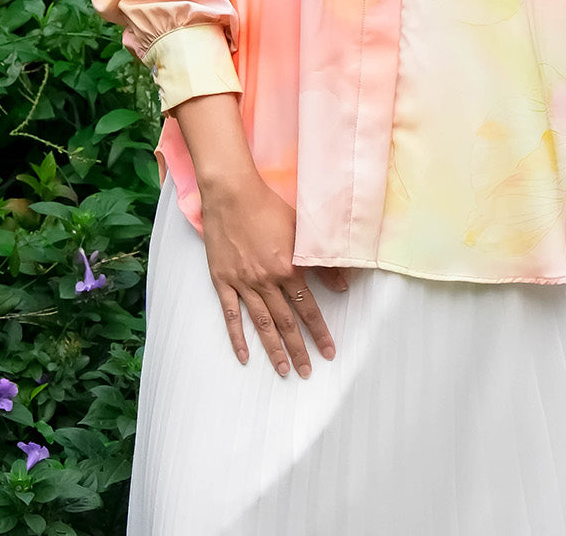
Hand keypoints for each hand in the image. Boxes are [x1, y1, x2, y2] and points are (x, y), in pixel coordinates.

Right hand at [200, 172, 349, 379]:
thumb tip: (343, 284)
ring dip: (273, 349)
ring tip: (284, 371)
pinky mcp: (222, 280)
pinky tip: (244, 356)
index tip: (329, 351)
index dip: (320, 332)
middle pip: (286, 322)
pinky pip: (230, 314)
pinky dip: (237, 336)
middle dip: (299, 349)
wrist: (231, 193)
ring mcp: (242, 282)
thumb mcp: (300, 230)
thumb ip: (321, 260)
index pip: (308, 308)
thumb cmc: (268, 206)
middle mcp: (266, 280)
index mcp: (287, 268)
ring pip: (261, 323)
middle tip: (308, 371)